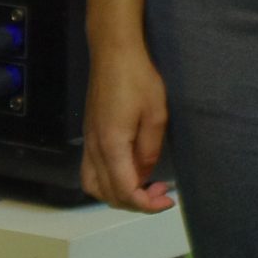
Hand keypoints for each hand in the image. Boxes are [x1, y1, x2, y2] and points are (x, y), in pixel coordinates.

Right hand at [80, 44, 173, 211]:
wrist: (113, 53)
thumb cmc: (138, 79)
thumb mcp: (156, 116)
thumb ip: (150, 150)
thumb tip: (145, 173)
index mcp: (111, 144)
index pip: (124, 190)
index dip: (147, 204)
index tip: (168, 199)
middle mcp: (94, 147)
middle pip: (107, 193)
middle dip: (135, 202)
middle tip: (159, 191)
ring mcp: (88, 140)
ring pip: (93, 185)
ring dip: (117, 194)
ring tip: (142, 185)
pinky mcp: (89, 133)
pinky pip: (91, 170)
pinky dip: (108, 181)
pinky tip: (129, 170)